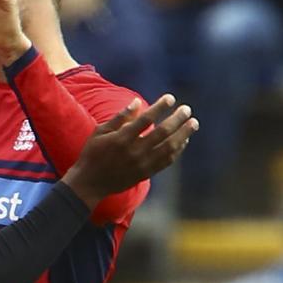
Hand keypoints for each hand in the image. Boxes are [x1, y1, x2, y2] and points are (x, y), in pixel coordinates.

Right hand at [63, 97, 194, 205]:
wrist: (89, 184)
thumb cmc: (92, 155)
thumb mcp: (99, 133)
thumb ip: (119, 118)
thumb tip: (137, 102)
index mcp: (121, 139)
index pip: (146, 119)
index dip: (160, 107)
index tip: (171, 98)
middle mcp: (134, 151)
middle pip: (162, 132)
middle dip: (177, 119)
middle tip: (187, 109)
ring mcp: (141, 164)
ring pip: (169, 147)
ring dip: (184, 134)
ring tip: (193, 123)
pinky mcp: (145, 173)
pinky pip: (167, 161)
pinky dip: (178, 150)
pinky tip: (183, 140)